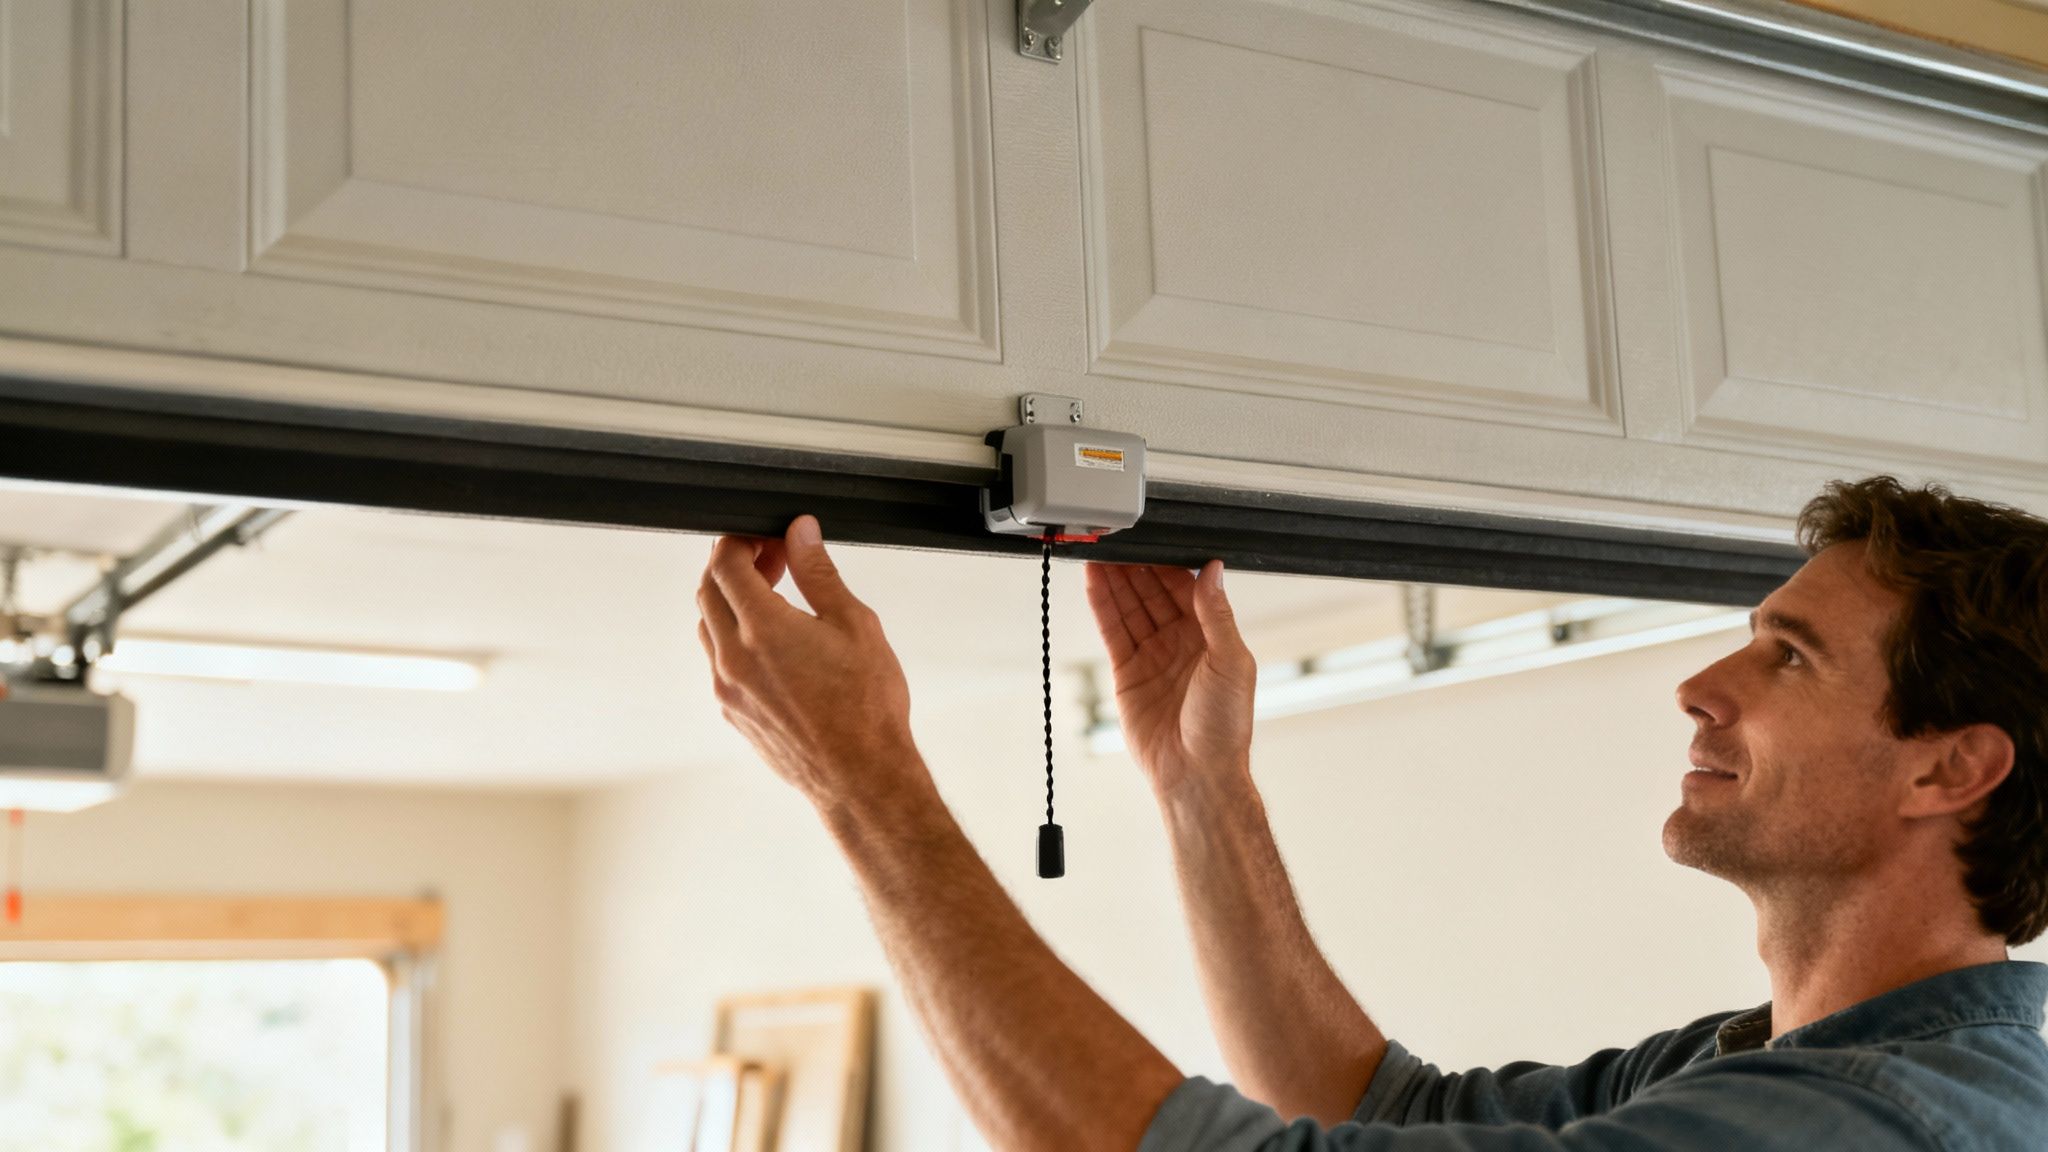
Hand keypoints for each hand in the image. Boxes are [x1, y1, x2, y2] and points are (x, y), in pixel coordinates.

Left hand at [696, 516, 923, 809]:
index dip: (743, 539)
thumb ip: (819, 572)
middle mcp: (734, 659)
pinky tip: (772, 641)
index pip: (725, 563)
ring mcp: (728, 689)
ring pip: (708, 627)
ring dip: (731, 601)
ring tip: (775, 598)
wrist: (861, 776)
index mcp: (763, 629)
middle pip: (708, 591)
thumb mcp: (854, 624)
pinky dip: (734, 637)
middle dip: (734, 564)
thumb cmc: (866, 709)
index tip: (768, 538)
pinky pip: (718, 662)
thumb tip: (800, 533)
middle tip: (773, 559)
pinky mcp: (732, 713)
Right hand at [1084, 562, 1256, 799]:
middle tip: (1119, 540)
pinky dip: (1103, 606)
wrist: (1197, 773)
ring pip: (1131, 608)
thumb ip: (1217, 614)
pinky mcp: (1128, 673)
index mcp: (1211, 636)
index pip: (1185, 588)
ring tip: (1100, 552)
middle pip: (1154, 593)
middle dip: (1137, 567)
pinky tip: (1094, 582)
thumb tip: (1213, 570)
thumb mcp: (1230, 661)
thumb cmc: (1224, 727)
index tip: (1152, 541)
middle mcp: (1181, 642)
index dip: (1167, 564)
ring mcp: (1153, 656)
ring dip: (1116, 581)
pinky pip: (1113, 632)